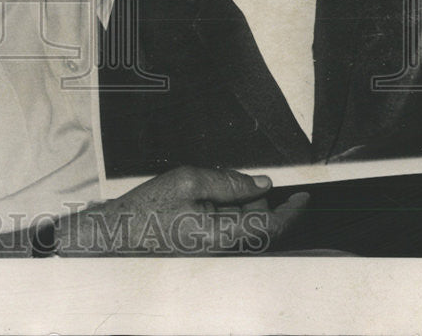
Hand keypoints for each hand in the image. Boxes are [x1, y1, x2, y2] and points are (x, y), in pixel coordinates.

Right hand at [61, 166, 307, 255]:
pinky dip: (219, 204)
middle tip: (225, 175)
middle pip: (256, 217)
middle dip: (251, 193)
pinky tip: (197, 194)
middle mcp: (222, 245)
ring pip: (240, 218)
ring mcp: (212, 246)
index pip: (271, 225)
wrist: (117, 232)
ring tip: (200, 184)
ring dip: (232, 197)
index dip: (291, 210)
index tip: (303, 196)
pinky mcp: (202, 243)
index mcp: (223, 234)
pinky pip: (223, 222)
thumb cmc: (146, 210)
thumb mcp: (188, 181)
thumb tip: (260, 183)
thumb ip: (228, 181)